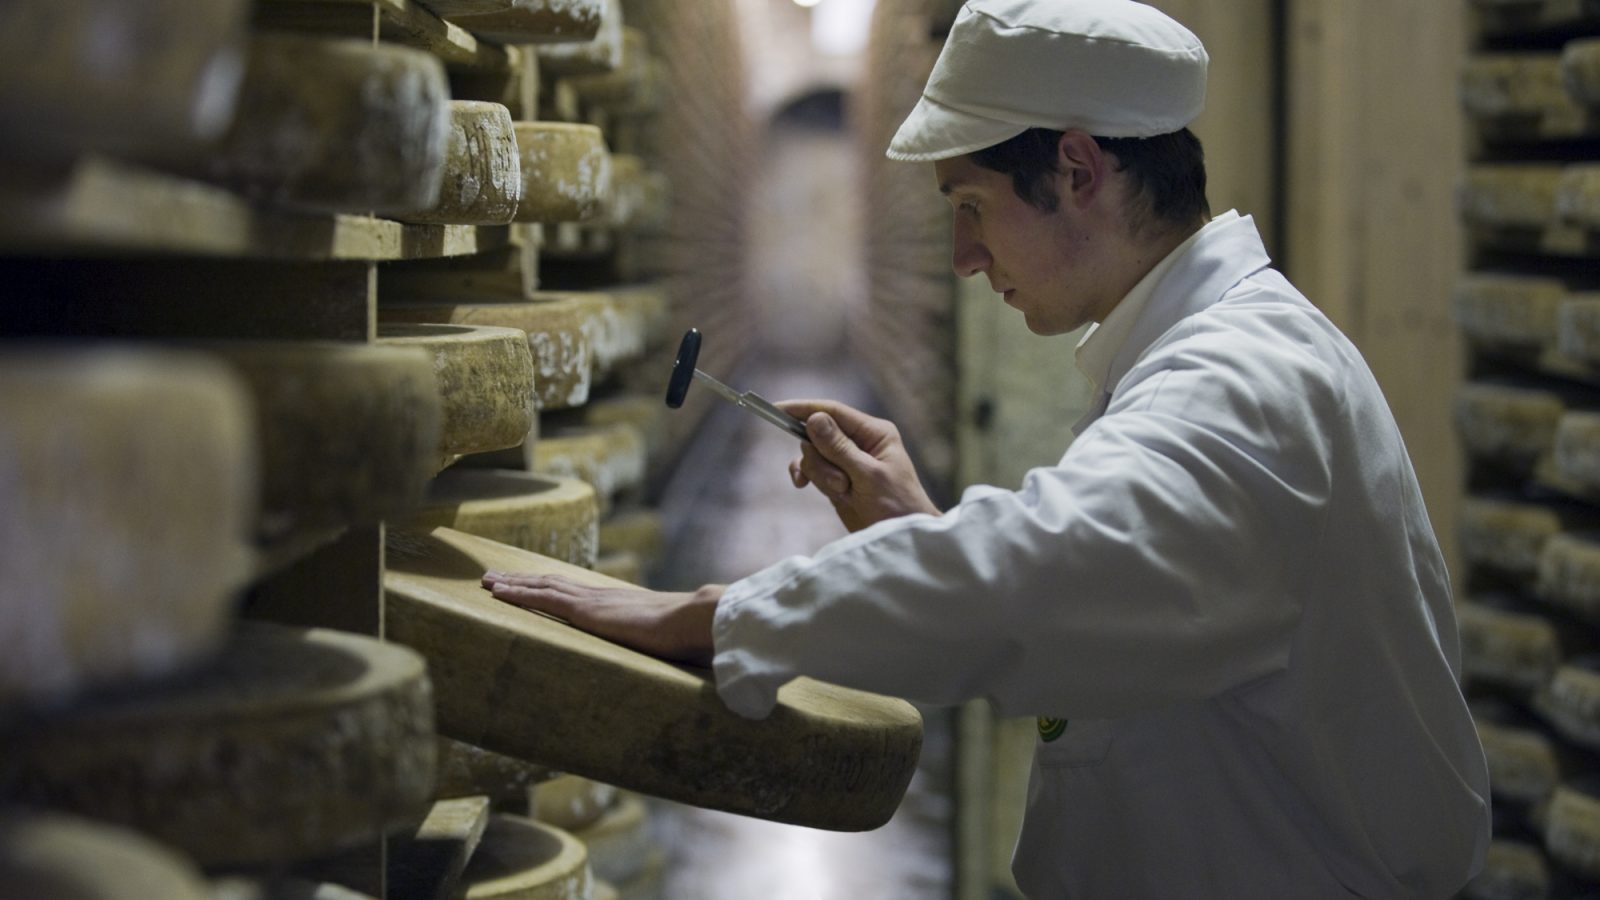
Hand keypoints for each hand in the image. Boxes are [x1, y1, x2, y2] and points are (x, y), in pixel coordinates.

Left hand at [481, 572, 721, 666]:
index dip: (550, 586)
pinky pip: (542, 597)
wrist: (692, 619)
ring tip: (487, 581)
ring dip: (512, 583)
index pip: (576, 591)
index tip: (531, 583)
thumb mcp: (665, 641)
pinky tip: (497, 593)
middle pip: (552, 582)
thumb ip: (658, 647)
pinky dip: (517, 593)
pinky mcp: (585, 611)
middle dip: (523, 580)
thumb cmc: (687, 634)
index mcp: (617, 604)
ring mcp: (591, 601)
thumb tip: (668, 661)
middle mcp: (600, 596)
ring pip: (541, 586)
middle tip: (494, 576)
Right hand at [778, 399, 938, 532]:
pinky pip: (811, 468)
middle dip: (822, 460)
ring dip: (821, 475)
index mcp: (874, 432)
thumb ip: (839, 448)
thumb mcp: (868, 475)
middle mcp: (859, 441)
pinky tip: (802, 485)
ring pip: (813, 454)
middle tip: (842, 483)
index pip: (833, 412)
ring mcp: (846, 460)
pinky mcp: (836, 477)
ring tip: (844, 493)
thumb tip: (814, 418)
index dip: (804, 409)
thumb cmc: (896, 505)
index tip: (777, 408)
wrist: (900, 538)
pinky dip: (806, 475)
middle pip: (818, 435)